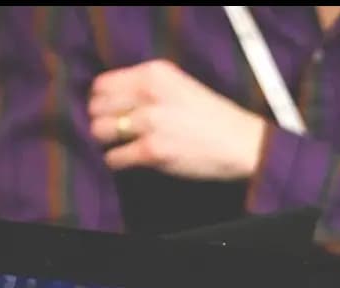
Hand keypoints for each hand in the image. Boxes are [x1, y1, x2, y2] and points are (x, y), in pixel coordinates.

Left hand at [88, 60, 266, 181]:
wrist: (242, 143)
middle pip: (97, 107)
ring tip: (119, 147)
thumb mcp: (180, 86)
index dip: (101, 100)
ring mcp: (149, 124)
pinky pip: (115, 157)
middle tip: (114, 132)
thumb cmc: (215, 117)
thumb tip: (118, 102)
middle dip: (102, 121)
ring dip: (106, 142)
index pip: (103, 84)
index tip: (110, 112)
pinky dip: (116, 162)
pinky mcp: (153, 151)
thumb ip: (149, 88)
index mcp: (153, 74)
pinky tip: (126, 162)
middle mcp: (147, 95)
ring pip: (101, 131)